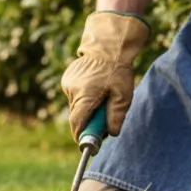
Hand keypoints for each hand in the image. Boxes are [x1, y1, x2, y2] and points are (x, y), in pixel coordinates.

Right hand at [60, 11, 150, 139]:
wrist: (107, 46)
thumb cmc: (118, 70)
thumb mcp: (123, 95)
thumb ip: (116, 115)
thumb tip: (111, 133)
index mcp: (85, 96)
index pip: (77, 124)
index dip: (81, 136)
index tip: (87, 144)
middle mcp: (72, 91)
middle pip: (76, 116)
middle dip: (87, 121)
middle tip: (102, 119)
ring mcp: (68, 84)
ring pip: (75, 106)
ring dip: (86, 108)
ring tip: (101, 98)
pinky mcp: (67, 79)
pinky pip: (74, 95)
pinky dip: (82, 97)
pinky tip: (94, 88)